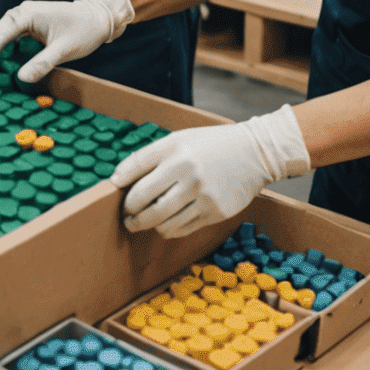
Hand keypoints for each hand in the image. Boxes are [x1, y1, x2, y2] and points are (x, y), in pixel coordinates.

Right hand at [0, 0, 134, 81]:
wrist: (99, 18)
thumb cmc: (83, 30)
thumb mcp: (64, 49)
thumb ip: (42, 63)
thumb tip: (20, 78)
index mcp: (27, 14)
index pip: (1, 36)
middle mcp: (22, 13)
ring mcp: (26, 18)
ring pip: (4, 37)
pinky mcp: (31, 26)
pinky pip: (14, 39)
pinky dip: (8, 52)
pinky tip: (5, 66)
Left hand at [113, 105, 309, 238]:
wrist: (255, 153)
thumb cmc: (211, 145)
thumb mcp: (179, 139)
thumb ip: (150, 156)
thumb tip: (119, 177)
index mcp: (175, 150)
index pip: (136, 168)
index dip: (121, 182)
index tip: (115, 190)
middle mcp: (187, 173)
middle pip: (146, 201)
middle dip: (130, 213)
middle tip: (126, 216)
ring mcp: (203, 195)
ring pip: (162, 221)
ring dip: (147, 225)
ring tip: (141, 223)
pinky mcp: (216, 212)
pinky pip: (183, 228)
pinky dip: (168, 230)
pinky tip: (164, 225)